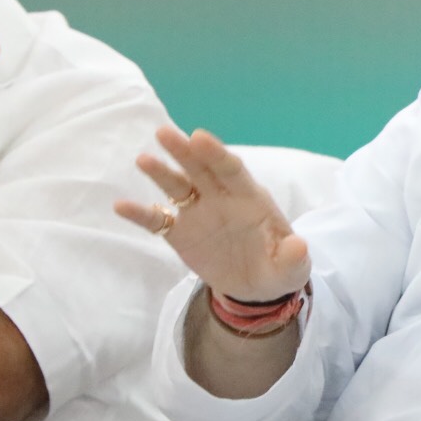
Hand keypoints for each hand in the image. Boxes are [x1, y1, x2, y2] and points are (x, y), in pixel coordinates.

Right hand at [118, 125, 310, 303]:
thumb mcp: (291, 268)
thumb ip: (294, 257)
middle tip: (165, 133)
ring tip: (142, 160)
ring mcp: (198, 212)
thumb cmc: (278, 268)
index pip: (232, 170)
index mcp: (250, 198)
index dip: (216, 154)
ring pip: (176, 186)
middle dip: (184, 151)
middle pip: (200, 168)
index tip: (199, 137)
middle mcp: (220, 197)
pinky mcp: (179, 232)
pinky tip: (120, 206)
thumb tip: (300, 248)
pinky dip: (140, 213)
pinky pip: (157, 220)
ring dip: (160, 173)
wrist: (256, 288)